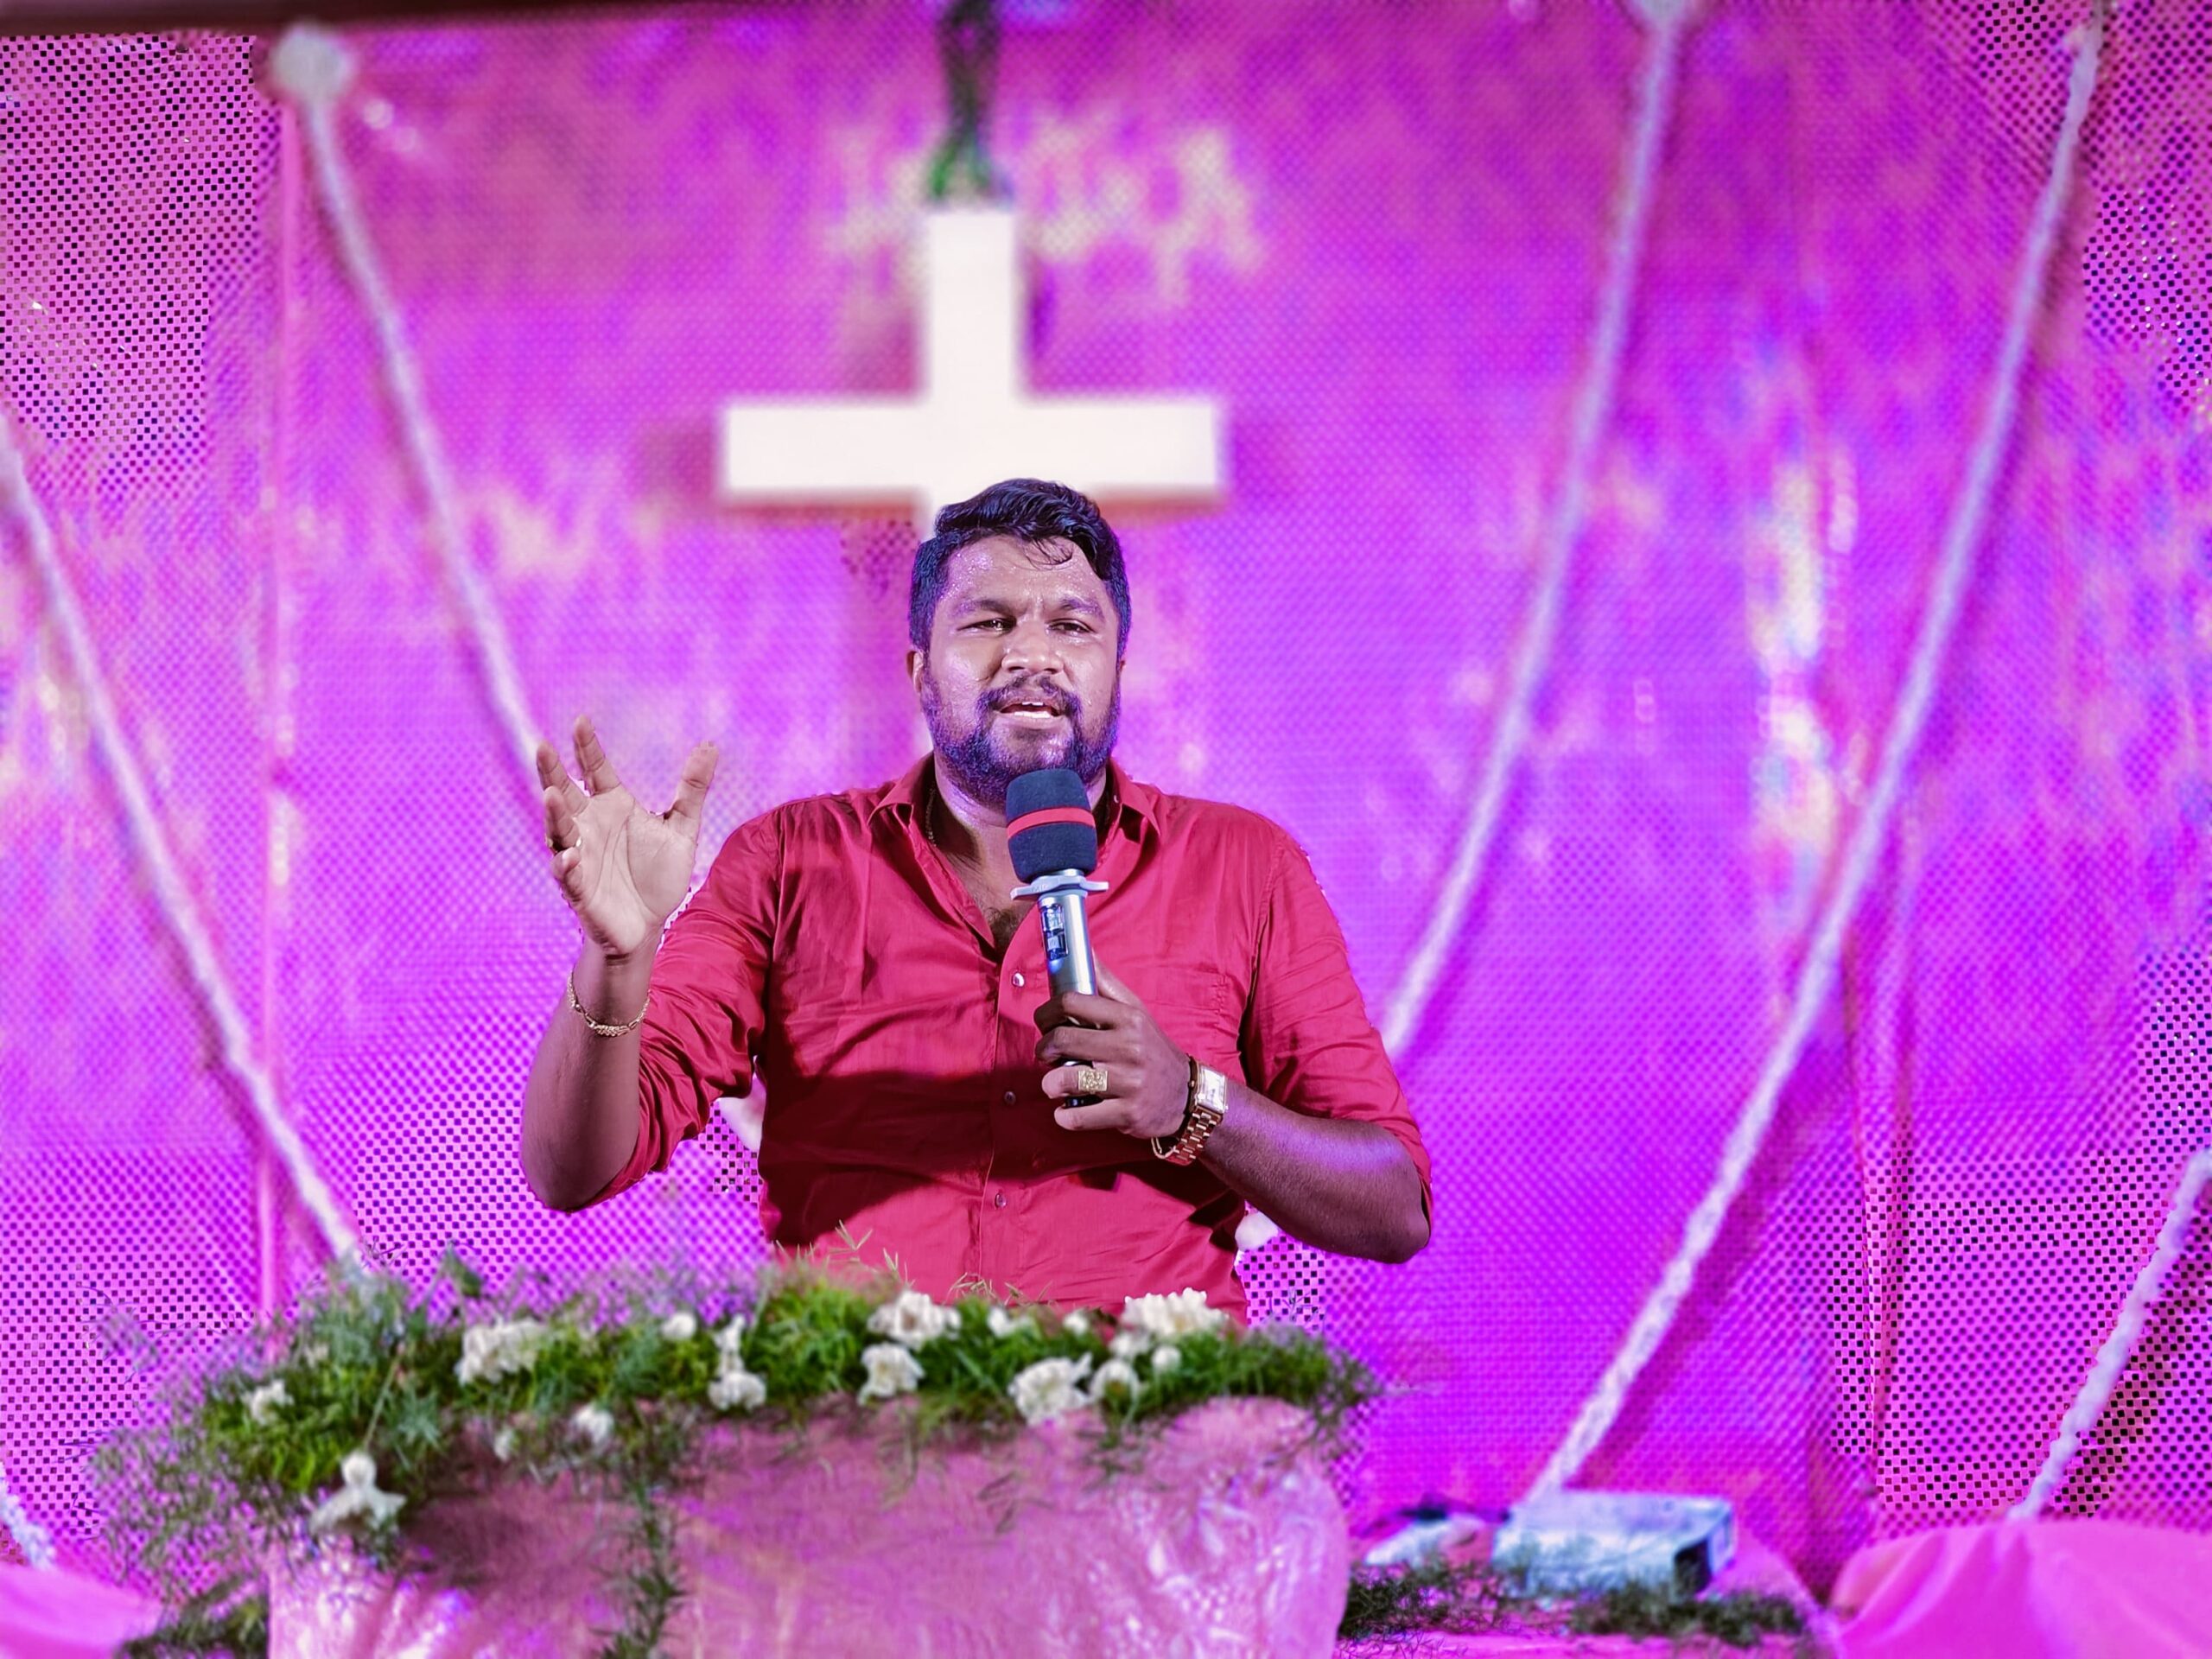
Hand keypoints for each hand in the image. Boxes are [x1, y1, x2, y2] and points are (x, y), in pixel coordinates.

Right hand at [537, 715, 717, 961]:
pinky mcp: (579, 890)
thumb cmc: (658, 875)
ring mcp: (580, 857)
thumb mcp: (682, 829)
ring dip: (554, 815)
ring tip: (551, 795)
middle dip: (551, 772)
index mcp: (612, 806)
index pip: (595, 770)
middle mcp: (589, 827)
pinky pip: (568, 876)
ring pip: (560, 832)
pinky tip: (570, 855)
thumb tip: (710, 745)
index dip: (586, 747)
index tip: (581, 721)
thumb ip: (692, 789)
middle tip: (541, 747)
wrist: (649, 926)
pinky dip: (567, 866)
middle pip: (564, 794)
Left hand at [1033, 959, 1190, 1140]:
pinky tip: (1068, 1108)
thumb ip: (1106, 984)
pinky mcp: (1126, 1114)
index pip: (1072, 1002)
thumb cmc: (1152, 1050)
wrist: (1188, 1096)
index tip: (1045, 1022)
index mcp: (1128, 1018)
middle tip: (1046, 1055)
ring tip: (1055, 1084)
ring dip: (1050, 1084)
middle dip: (1043, 1049)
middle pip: (1062, 1039)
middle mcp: (1129, 1047)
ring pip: (1066, 1079)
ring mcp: (1129, 1083)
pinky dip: (1064, 1115)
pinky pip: (1077, 1116)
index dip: (1047, 1011)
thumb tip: (1084, 950)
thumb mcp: (1136, 1012)